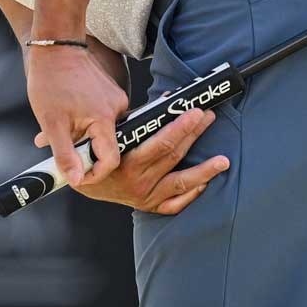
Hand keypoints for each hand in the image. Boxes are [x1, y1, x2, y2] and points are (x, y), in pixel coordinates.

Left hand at [24, 45, 130, 186]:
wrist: (56, 46)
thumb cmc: (51, 81)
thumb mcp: (52, 123)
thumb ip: (65, 154)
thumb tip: (76, 180)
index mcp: (105, 119)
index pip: (111, 159)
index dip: (95, 173)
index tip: (77, 175)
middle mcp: (118, 109)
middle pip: (105, 146)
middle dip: (81, 153)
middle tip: (57, 150)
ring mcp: (116, 99)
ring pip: (100, 132)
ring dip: (78, 137)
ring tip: (53, 131)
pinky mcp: (110, 93)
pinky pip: (99, 118)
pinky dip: (81, 123)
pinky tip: (62, 118)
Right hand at [36, 108, 228, 213]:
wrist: (82, 179)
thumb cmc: (97, 150)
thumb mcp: (113, 132)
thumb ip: (139, 120)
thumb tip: (169, 100)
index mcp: (126, 161)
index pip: (159, 143)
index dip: (180, 127)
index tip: (195, 111)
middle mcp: (136, 181)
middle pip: (173, 156)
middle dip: (193, 134)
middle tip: (208, 117)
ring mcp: (144, 196)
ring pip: (180, 183)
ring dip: (204, 170)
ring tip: (223, 161)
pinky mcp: (148, 206)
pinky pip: (174, 205)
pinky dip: (190, 194)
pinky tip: (205, 183)